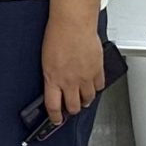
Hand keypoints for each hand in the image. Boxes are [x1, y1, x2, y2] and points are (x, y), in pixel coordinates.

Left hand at [40, 14, 107, 129]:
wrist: (73, 25)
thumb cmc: (57, 36)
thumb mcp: (46, 60)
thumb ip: (51, 75)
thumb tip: (53, 84)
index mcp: (52, 79)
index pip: (53, 106)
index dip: (55, 117)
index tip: (56, 120)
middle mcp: (69, 81)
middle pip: (73, 106)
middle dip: (72, 110)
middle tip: (71, 108)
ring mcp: (85, 77)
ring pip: (88, 99)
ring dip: (85, 101)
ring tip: (83, 99)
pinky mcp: (97, 70)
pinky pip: (99, 86)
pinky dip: (96, 88)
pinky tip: (93, 85)